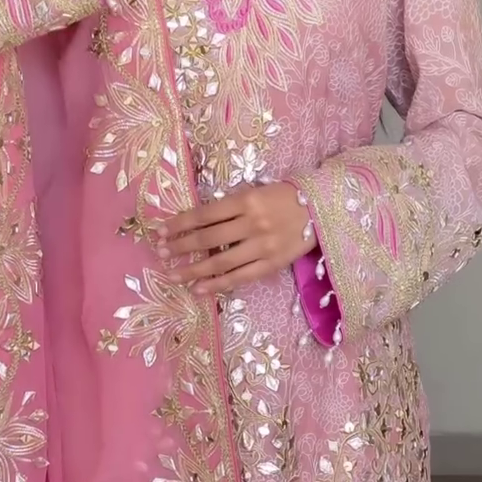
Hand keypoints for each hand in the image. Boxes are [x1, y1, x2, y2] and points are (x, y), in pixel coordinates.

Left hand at [157, 184, 314, 295]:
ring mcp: (262, 246)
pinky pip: (239, 278)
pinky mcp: (271, 264)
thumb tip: (196, 224)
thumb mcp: (256, 192)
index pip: (204, 214)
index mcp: (246, 200)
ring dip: (193, 269)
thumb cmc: (284, 198)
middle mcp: (252, 223)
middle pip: (208, 239)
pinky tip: (198, 289)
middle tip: (160, 253)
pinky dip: (217, 285)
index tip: (160, 231)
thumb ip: (230, 207)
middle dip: (180, 246)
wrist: (321, 209)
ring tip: (173, 275)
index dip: (179, 224)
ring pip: (220, 262)